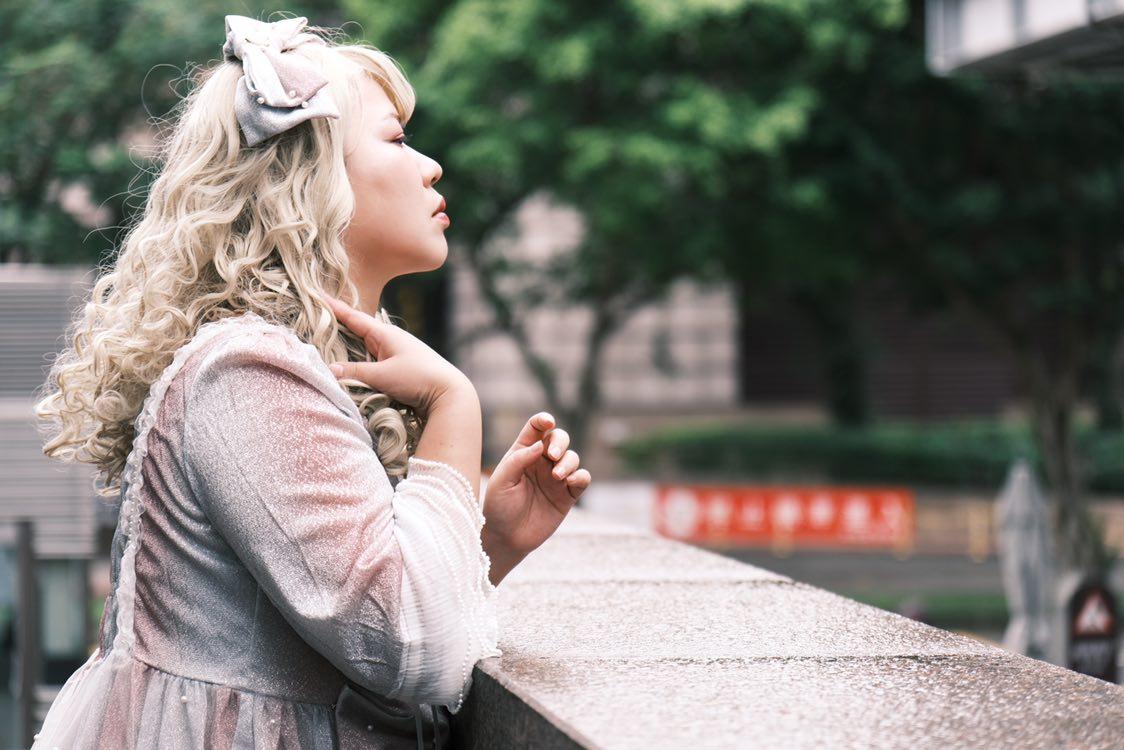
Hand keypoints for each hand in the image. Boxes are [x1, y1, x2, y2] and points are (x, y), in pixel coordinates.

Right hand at [322, 293, 469, 415]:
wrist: (449, 392)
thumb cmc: (418, 379)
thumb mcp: (382, 376)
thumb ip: (355, 372)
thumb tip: (330, 369)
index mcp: (385, 334)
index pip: (354, 317)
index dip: (335, 308)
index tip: (318, 295)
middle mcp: (390, 339)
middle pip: (358, 328)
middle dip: (338, 322)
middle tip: (317, 315)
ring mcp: (396, 352)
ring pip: (365, 344)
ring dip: (349, 341)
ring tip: (329, 335)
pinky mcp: (399, 367)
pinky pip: (373, 357)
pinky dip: (360, 356)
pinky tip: (353, 359)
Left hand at [482, 412, 591, 558]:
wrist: (506, 538)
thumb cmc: (499, 507)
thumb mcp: (502, 480)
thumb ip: (519, 459)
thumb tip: (541, 445)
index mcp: (523, 452)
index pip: (536, 428)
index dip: (543, 420)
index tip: (548, 422)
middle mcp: (541, 462)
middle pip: (559, 438)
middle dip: (560, 442)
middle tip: (553, 455)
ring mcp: (556, 478)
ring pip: (573, 457)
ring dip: (569, 462)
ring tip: (557, 476)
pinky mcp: (568, 495)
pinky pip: (582, 478)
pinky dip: (580, 476)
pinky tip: (570, 482)